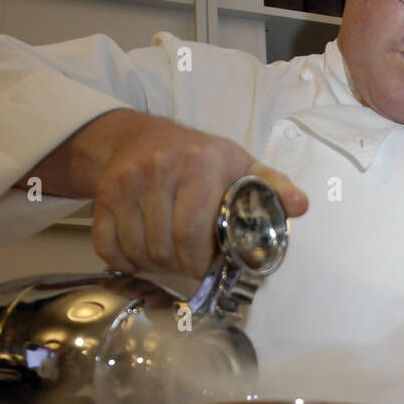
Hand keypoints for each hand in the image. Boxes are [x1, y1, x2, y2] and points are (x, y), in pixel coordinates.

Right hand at [80, 111, 307, 275]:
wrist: (143, 136)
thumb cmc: (203, 159)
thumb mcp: (243, 166)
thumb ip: (272, 187)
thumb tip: (300, 206)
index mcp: (201, 164)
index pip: (192, 233)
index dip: (200, 262)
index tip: (207, 267)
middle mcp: (159, 169)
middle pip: (164, 248)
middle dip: (179, 267)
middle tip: (189, 263)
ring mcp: (127, 182)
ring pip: (136, 250)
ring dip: (153, 265)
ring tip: (168, 255)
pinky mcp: (103, 195)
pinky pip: (107, 247)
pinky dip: (123, 261)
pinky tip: (140, 252)